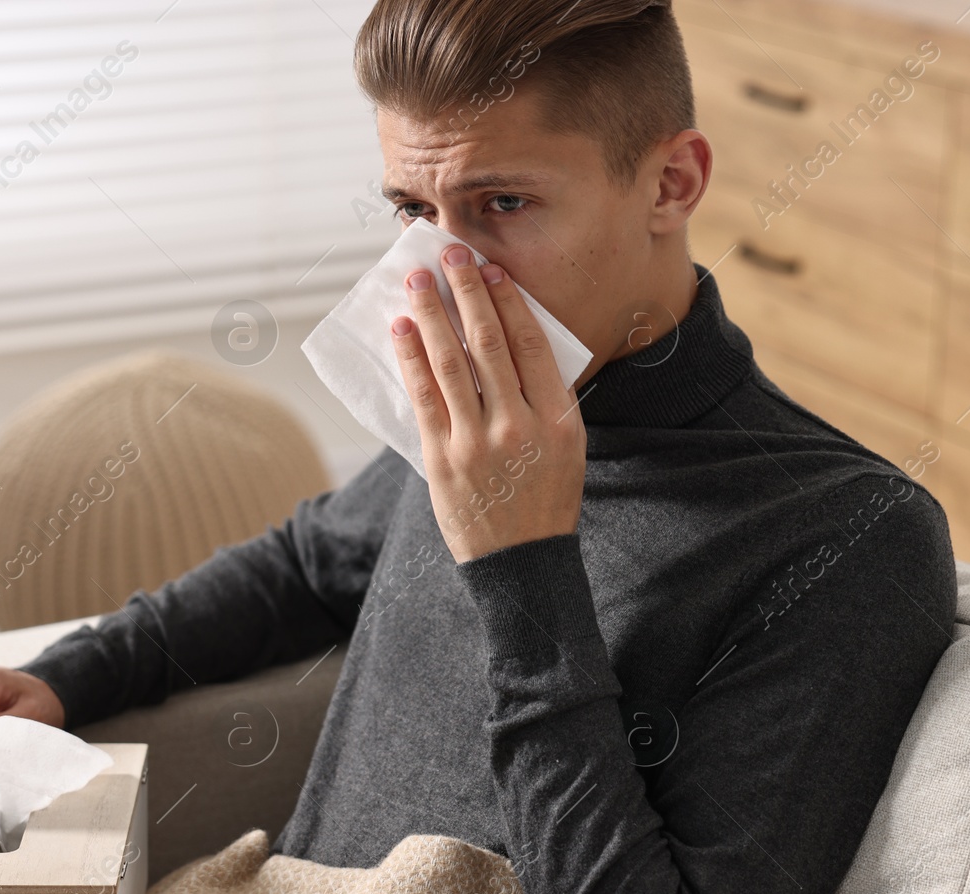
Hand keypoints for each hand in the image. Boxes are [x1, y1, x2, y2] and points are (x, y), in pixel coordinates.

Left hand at [390, 245, 585, 562]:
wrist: (521, 561)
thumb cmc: (546, 497)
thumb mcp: (566, 446)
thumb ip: (543, 396)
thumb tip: (508, 338)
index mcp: (557, 419)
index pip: (529, 344)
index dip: (508, 301)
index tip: (491, 270)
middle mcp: (518, 426)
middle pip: (489, 344)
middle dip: (466, 293)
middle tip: (449, 256)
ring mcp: (476, 443)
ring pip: (451, 364)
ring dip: (432, 316)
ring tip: (416, 282)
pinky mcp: (442, 459)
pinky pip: (424, 398)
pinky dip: (411, 359)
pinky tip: (402, 330)